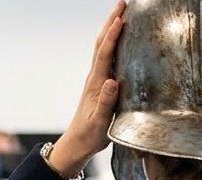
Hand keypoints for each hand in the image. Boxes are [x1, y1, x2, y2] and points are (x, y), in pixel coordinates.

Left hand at [47, 1, 125, 177]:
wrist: (78, 144)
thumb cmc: (90, 135)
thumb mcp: (100, 122)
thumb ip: (106, 102)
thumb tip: (112, 82)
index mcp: (97, 83)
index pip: (105, 54)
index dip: (113, 35)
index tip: (121, 19)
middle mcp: (96, 77)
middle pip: (102, 43)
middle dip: (111, 22)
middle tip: (123, 4)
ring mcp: (97, 80)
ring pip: (103, 48)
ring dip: (111, 29)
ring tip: (122, 13)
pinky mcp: (101, 84)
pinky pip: (107, 57)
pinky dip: (113, 43)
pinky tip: (120, 40)